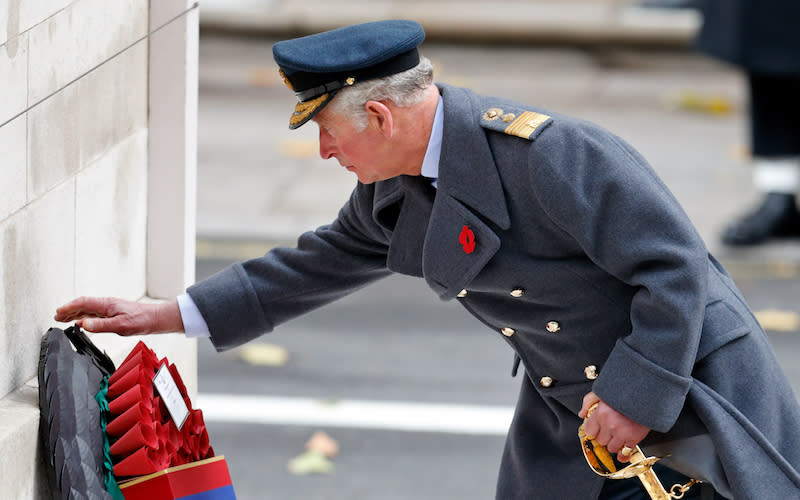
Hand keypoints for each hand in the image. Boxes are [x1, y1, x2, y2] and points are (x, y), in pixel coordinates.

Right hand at [54, 297, 183, 335]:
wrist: (156, 319)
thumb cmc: (141, 321)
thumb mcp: (120, 326)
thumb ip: (101, 325)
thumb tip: (83, 324)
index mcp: (107, 305)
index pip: (83, 303)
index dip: (69, 307)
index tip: (58, 312)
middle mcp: (107, 305)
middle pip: (83, 305)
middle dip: (69, 310)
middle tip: (56, 317)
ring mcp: (110, 309)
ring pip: (88, 309)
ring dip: (75, 313)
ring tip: (64, 319)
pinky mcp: (114, 313)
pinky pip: (95, 313)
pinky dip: (84, 316)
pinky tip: (83, 322)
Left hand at [579, 392, 649, 462]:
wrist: (647, 395)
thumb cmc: (624, 392)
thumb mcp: (602, 392)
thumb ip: (588, 402)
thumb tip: (582, 414)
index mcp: (601, 413)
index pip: (589, 430)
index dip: (593, 429)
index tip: (597, 429)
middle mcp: (610, 424)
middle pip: (600, 440)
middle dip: (604, 436)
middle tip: (610, 430)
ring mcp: (622, 432)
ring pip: (611, 448)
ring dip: (614, 443)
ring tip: (618, 436)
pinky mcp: (634, 438)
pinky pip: (624, 453)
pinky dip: (624, 453)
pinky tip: (623, 450)